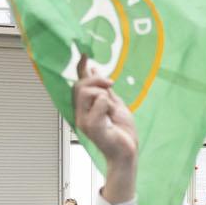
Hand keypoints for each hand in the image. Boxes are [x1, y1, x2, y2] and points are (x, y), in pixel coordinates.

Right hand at [71, 69, 140, 201]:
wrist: (127, 151)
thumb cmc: (121, 131)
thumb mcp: (114, 102)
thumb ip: (103, 88)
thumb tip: (94, 70)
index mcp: (85, 108)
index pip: (78, 84)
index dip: (80, 68)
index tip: (85, 53)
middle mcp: (80, 114)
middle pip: (79, 86)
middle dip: (96, 80)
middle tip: (111, 83)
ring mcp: (83, 121)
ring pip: (86, 92)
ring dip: (103, 93)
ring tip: (111, 105)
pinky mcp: (91, 127)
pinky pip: (98, 103)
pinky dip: (108, 104)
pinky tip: (111, 114)